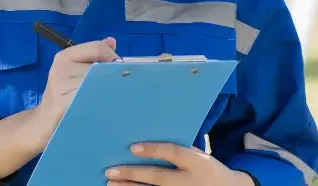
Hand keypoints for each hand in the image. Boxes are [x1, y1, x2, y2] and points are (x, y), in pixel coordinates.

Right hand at [31, 37, 118, 142]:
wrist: (45, 121)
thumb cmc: (65, 94)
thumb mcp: (76, 70)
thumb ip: (95, 55)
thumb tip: (111, 41)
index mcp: (65, 56)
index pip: (97, 48)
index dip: (112, 57)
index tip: (118, 70)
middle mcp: (61, 68)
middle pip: (99, 66)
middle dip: (112, 76)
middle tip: (117, 86)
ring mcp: (61, 87)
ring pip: (98, 83)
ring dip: (108, 90)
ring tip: (108, 98)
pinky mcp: (65, 105)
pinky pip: (92, 99)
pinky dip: (101, 101)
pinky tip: (102, 106)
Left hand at [105, 142, 254, 185]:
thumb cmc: (206, 168)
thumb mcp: (199, 156)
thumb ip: (180, 149)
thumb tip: (149, 136)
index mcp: (197, 162)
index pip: (173, 153)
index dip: (153, 149)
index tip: (132, 147)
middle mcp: (190, 181)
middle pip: (158, 177)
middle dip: (132, 173)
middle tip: (110, 171)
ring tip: (111, 183)